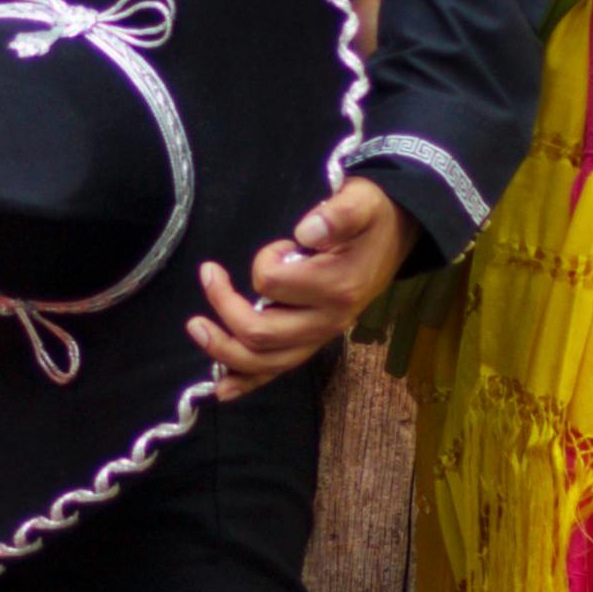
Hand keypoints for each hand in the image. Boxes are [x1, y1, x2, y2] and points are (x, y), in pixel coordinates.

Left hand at [191, 172, 413, 392]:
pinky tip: (222, 388)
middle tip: (209, 275)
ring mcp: (320, 337)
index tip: (281, 244)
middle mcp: (328, 321)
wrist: (394, 238)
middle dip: (224, 308)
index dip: (266, 259)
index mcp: (337, 287)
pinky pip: (277, 371)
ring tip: (197, 328)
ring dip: (224, 350)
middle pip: (262, 333)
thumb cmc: (371, 218)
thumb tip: (307, 231)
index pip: (275, 283)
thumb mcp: (361, 203)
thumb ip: (338, 215)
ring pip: (264, 361)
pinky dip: (247, 381)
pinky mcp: (313, 343)